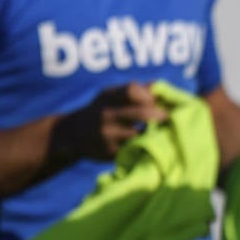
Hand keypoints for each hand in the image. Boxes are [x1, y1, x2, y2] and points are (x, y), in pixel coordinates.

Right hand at [52, 82, 168, 162]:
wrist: (71, 134)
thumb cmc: (100, 111)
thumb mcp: (109, 96)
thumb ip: (133, 91)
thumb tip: (158, 86)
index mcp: (108, 97)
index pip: (132, 90)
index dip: (148, 95)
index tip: (157, 101)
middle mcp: (106, 115)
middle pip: (139, 113)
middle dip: (158, 115)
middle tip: (168, 118)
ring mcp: (108, 134)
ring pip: (139, 134)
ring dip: (153, 134)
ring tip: (163, 132)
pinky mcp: (110, 152)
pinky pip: (133, 149)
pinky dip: (144, 147)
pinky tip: (150, 145)